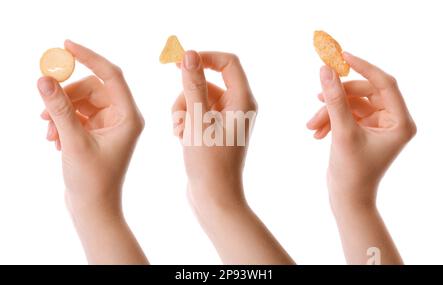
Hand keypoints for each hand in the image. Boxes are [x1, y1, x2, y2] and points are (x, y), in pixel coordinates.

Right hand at [38, 40, 146, 263]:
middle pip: (93, 88)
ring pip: (84, 101)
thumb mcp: (73, 141)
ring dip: (62, 110)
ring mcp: (112, 125)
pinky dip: (64, 121)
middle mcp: (124, 117)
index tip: (66, 45)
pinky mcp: (100, 132)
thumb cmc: (92, 181)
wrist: (94, 208)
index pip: (111, 75)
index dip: (89, 57)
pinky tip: (54, 139)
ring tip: (48, 132)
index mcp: (129, 116)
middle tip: (44, 108)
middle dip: (67, 95)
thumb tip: (44, 78)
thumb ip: (59, 109)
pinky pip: (80, 114)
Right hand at [171, 51, 292, 263]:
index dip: (204, 57)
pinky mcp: (214, 130)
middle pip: (207, 81)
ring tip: (181, 133)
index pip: (228, 62)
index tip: (180, 62)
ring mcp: (225, 119)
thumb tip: (189, 54)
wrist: (213, 197)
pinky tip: (181, 139)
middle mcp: (238, 107)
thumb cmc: (209, 161)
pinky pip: (195, 113)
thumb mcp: (198, 119)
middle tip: (181, 116)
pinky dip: (184, 121)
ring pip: (197, 98)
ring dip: (182, 111)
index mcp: (243, 100)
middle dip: (187, 94)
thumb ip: (193, 84)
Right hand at [307, 52, 415, 263]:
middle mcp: (393, 120)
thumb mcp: (342, 132)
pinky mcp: (365, 129)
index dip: (363, 67)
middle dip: (339, 97)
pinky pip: (346, 114)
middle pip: (365, 92)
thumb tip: (325, 70)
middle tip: (318, 97)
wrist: (347, 198)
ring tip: (311, 126)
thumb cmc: (351, 172)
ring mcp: (379, 125)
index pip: (385, 83)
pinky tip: (317, 133)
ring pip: (352, 103)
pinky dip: (330, 120)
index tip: (342, 56)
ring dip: (330, 111)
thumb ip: (335, 99)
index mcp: (401, 122)